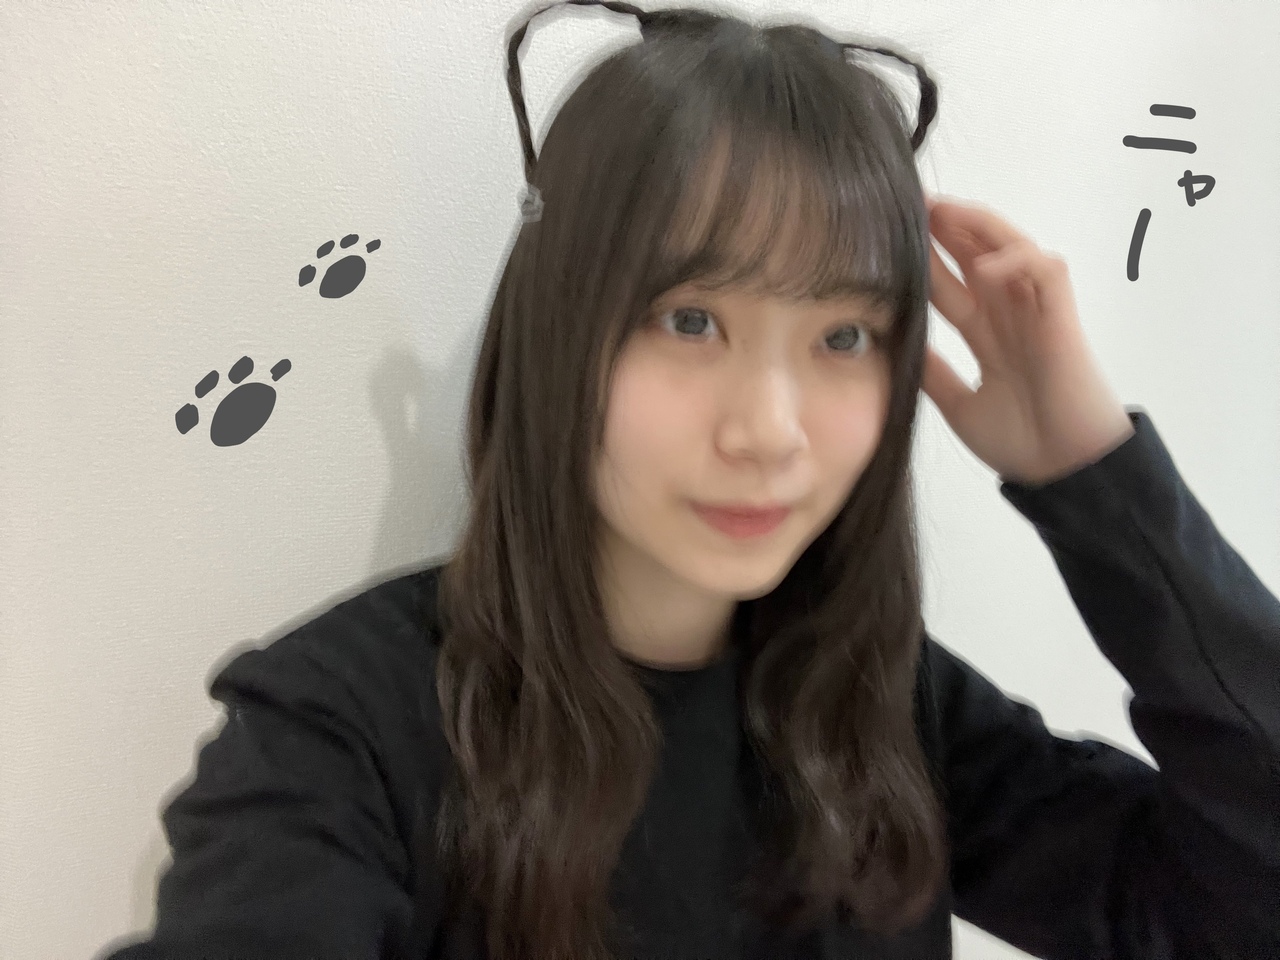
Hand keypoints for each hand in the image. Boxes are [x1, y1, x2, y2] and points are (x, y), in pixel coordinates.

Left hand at [921, 195, 1134, 486]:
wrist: (1064, 472)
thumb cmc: (1022, 442)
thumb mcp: (959, 403)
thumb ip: (934, 372)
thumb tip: (897, 345)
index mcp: (987, 334)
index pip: (951, 283)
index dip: (924, 259)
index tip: (887, 240)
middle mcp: (1010, 315)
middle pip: (976, 254)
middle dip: (944, 228)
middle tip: (907, 204)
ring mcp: (1036, 312)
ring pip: (1011, 247)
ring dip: (977, 227)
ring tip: (939, 210)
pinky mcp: (1062, 318)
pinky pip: (1046, 270)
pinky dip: (1017, 261)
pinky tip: (984, 267)